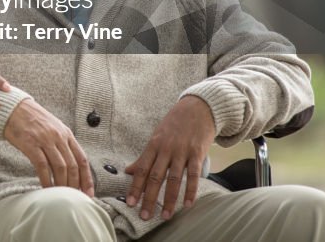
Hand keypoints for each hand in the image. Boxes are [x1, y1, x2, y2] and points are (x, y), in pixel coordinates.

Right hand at [3, 98, 93, 195]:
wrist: (13, 108)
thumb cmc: (31, 119)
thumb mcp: (53, 127)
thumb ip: (62, 143)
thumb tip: (69, 166)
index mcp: (66, 133)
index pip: (82, 159)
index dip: (87, 178)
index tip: (88, 192)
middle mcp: (58, 136)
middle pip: (72, 165)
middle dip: (75, 185)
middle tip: (74, 198)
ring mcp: (45, 140)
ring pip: (60, 167)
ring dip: (62, 184)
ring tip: (60, 196)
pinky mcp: (31, 144)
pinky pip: (42, 166)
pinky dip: (46, 179)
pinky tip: (46, 188)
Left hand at [125, 95, 216, 220]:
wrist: (197, 108)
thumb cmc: (174, 125)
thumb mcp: (156, 137)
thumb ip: (144, 157)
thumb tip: (127, 171)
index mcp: (153, 146)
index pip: (141, 170)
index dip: (135, 187)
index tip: (129, 203)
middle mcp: (165, 149)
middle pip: (155, 177)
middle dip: (149, 198)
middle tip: (144, 215)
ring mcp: (182, 151)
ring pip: (174, 179)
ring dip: (169, 199)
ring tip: (165, 215)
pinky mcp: (197, 153)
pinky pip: (194, 175)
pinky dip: (191, 190)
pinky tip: (188, 204)